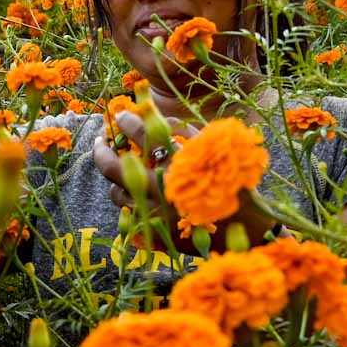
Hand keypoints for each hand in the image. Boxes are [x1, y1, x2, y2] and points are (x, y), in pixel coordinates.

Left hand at [90, 110, 277, 249]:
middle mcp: (161, 188)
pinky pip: (125, 211)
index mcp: (177, 162)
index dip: (127, 120)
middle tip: (101, 138)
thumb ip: (184, 132)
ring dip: (114, 176)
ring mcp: (154, 212)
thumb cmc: (233, 183)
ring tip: (120, 164)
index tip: (121, 115)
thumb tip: (154, 116)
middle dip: (102, 148)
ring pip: (116, 190)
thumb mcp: (214, 150)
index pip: (141, 134)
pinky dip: (125, 197)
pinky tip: (132, 189)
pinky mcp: (153, 231)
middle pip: (114, 164)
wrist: (245, 230)